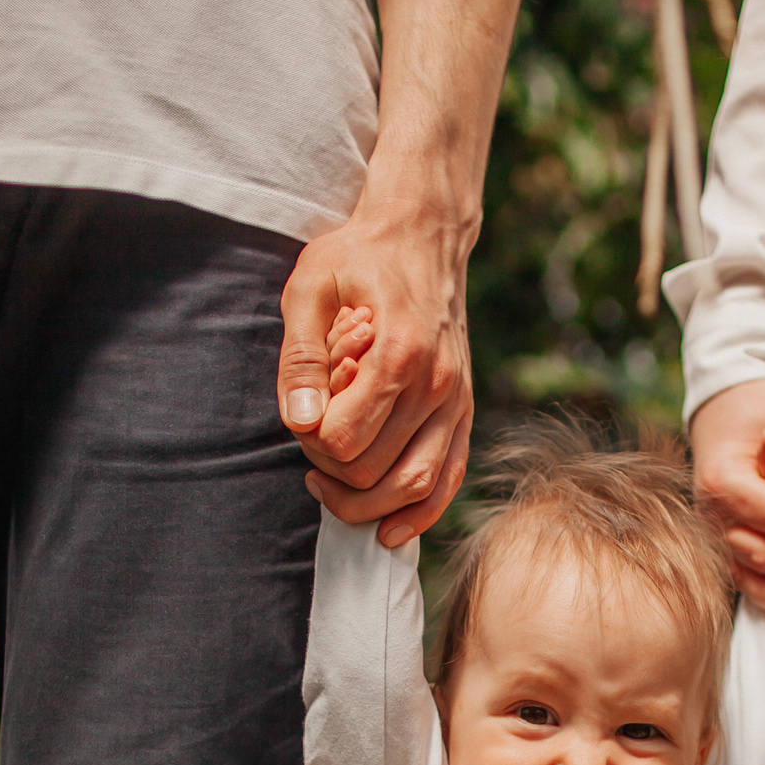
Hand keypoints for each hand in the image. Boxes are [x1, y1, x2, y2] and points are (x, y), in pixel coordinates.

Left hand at [278, 197, 474, 547]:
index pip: (342, 439)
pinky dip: (419, 515)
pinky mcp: (464, 412)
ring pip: (413, 486)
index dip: (308, 441)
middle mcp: (437, 384)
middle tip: (309, 442)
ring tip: (328, 484)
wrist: (423, 235)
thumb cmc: (359, 257)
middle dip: (329, 470)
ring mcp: (457, 401)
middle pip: (373, 470)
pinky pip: (449, 480)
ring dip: (365, 503)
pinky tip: (386, 530)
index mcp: (399, 351)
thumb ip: (301, 358)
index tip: (300, 416)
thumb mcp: (310, 287)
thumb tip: (301, 421)